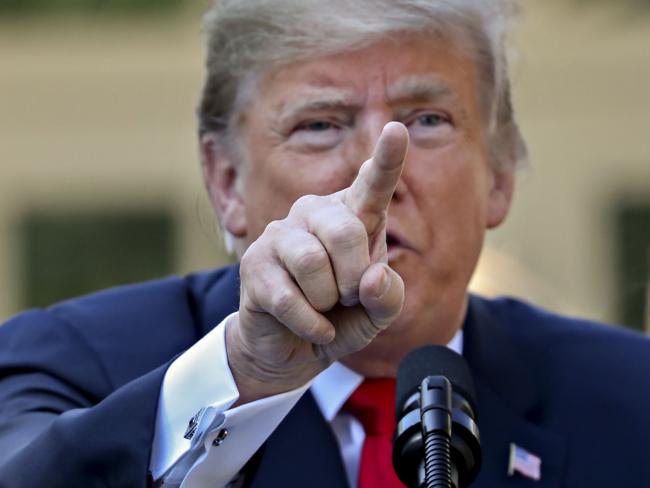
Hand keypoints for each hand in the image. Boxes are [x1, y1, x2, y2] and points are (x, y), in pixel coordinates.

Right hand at [227, 122, 407, 403]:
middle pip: (345, 231)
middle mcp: (313, 214)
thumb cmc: (340, 318)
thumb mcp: (377, 313)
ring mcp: (279, 236)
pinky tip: (312, 327)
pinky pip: (290, 298)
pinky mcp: (254, 265)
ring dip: (327, 300)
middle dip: (354, 278)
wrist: (293, 348)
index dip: (387, 159)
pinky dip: (311, 325)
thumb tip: (370, 278)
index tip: (397, 130)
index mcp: (351, 216)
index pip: (372, 185)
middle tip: (348, 297)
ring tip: (324, 307)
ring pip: (312, 262)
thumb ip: (388, 296)